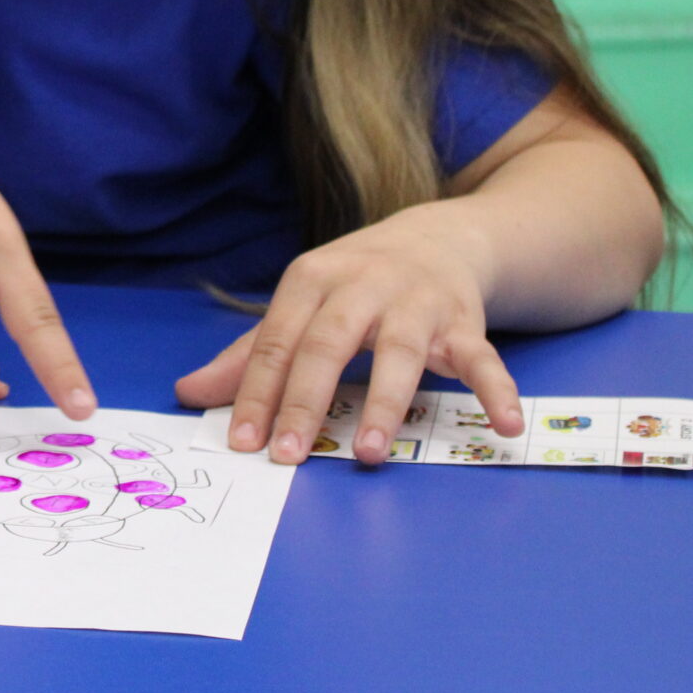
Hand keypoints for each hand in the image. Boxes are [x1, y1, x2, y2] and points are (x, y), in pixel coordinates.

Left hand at [172, 203, 522, 465]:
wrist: (437, 237)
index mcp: (311, 281)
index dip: (257, 392)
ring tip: (366, 451)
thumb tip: (188, 394)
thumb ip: (250, 355)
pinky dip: (496, 390)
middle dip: (306, 401)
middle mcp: (362, 286)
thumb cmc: (353, 284)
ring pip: (399, 352)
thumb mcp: (299, 307)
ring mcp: (417, 303)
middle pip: (329, 345)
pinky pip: (484, 357)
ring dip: (383, 402)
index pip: (277, 342)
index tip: (242, 441)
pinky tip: (504, 426)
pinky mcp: (465, 321)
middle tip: (288, 456)